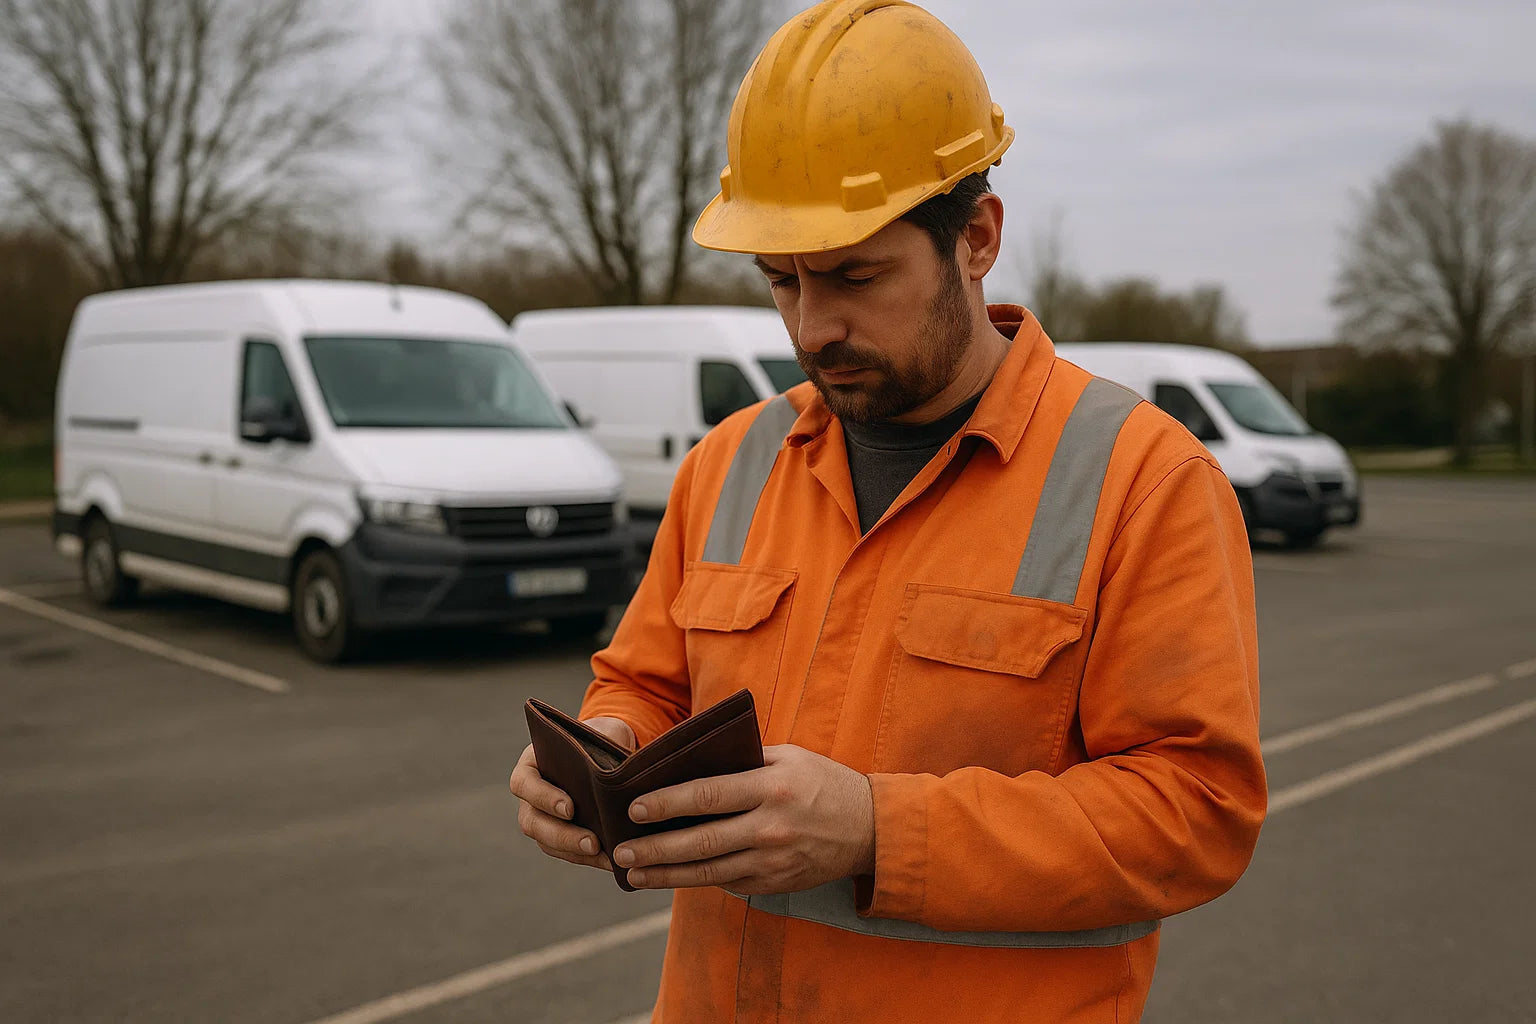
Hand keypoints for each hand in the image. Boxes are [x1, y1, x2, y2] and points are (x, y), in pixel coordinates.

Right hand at [511, 715, 635, 870]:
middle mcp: (529, 795)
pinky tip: (611, 861)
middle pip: (532, 822)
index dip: (544, 798)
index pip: (524, 783)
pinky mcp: (558, 835)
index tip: (570, 808)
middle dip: (562, 836)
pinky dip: (588, 859)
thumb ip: (595, 758)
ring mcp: (541, 817)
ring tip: (605, 856)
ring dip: (576, 852)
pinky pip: (566, 852)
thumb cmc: (599, 739)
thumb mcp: (596, 739)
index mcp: (530, 764)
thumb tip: (614, 785)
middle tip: (592, 843)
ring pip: (547, 842)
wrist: (605, 747)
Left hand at [610, 744, 874, 895]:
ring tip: (633, 872)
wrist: (870, 828)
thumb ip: (744, 761)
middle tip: (621, 850)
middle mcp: (770, 827)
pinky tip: (671, 878)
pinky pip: (729, 885)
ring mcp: (773, 861)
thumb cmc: (823, 782)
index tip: (635, 807)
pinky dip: (698, 882)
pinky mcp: (775, 884)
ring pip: (709, 872)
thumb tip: (692, 764)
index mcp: (771, 788)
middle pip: (701, 841)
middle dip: (655, 847)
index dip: (667, 803)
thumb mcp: (789, 758)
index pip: (708, 795)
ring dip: (666, 875)